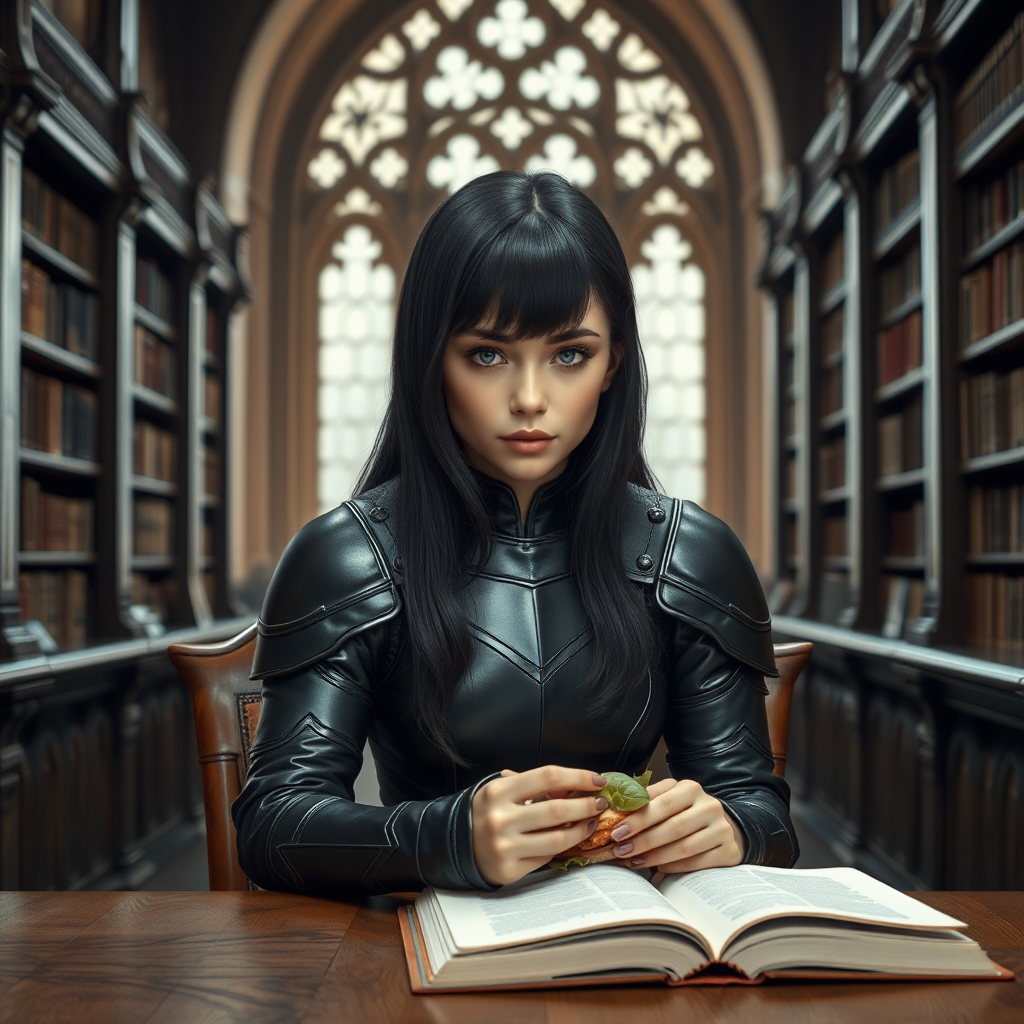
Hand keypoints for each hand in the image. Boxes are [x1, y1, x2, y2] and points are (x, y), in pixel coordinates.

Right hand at [472, 766, 608, 885]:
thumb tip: (576, 784)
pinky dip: (562, 847)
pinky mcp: (509, 869)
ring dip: (582, 829)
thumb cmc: (488, 811)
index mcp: (499, 791)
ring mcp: (504, 846)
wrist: (458, 843)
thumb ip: (535, 785)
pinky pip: (546, 857)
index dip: (577, 776)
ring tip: (591, 821)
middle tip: (601, 802)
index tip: (597, 780)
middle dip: (586, 805)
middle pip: (556, 810)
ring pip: (557, 839)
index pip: (547, 777)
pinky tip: (569, 838)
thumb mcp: (503, 791)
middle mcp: (500, 818)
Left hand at [603, 778, 746, 872]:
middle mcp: (709, 806)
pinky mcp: (729, 851)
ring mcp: (722, 829)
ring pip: (684, 846)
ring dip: (655, 856)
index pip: (661, 804)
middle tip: (621, 849)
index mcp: (691, 788)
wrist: (723, 825)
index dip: (637, 819)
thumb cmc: (687, 811)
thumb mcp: (670, 797)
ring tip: (634, 861)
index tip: (616, 831)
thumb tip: (614, 806)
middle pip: (672, 826)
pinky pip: (697, 862)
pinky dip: (674, 867)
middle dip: (643, 840)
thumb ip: (647, 800)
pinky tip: (657, 869)